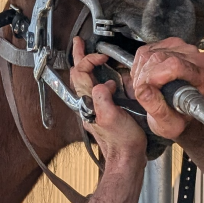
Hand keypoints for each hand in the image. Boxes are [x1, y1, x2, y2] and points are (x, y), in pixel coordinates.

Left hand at [71, 38, 145, 167]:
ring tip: (86, 53)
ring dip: (85, 65)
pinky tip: (102, 76)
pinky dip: (95, 77)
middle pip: (77, 75)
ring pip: (84, 82)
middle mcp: (87, 104)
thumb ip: (104, 99)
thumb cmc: (122, 142)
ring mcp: (93, 109)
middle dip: (78, 56)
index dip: (89, 60)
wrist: (126, 160)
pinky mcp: (102, 113)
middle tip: (80, 42)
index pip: (80, 73)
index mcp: (88, 102)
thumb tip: (102, 84)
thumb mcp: (113, 117)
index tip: (102, 57)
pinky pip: (94, 90)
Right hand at [130, 38, 203, 139]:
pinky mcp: (169, 45)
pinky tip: (147, 78)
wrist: (177, 111)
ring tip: (147, 87)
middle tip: (144, 93)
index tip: (147, 89)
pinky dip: (139, 67)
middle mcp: (197, 59)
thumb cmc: (177, 117)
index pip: (175, 65)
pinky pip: (144, 51)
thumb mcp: (169, 124)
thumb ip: (158, 109)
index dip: (155, 77)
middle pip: (160, 58)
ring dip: (140, 73)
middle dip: (145, 77)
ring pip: (150, 54)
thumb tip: (144, 91)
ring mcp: (183, 49)